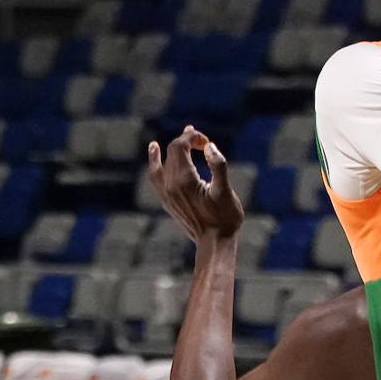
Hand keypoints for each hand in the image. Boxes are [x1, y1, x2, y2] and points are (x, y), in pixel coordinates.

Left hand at [148, 126, 243, 242]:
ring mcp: (165, 193)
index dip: (193, 137)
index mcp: (184, 180)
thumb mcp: (225, 191)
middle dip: (187, 141)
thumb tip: (209, 146)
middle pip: (172, 151)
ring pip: (162, 162)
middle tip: (205, 142)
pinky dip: (155, 161)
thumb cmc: (225, 218)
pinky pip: (155, 175)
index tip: (208, 142)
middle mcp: (170, 185)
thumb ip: (218, 166)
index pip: (180, 146)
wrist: (213, 243)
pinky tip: (155, 153)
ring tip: (181, 136)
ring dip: (171, 148)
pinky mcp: (166, 200)